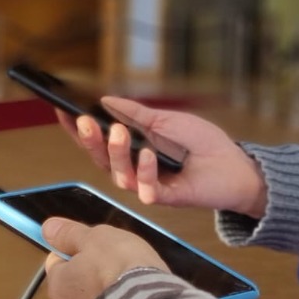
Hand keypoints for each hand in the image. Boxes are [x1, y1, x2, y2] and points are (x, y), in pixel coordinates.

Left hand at [41, 217, 165, 298]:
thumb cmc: (118, 265)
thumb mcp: (94, 238)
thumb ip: (69, 234)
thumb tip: (47, 229)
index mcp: (58, 287)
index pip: (56, 264)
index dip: (74, 251)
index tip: (94, 247)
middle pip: (77, 287)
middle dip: (93, 275)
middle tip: (117, 263)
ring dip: (111, 295)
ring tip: (134, 282)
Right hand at [56, 97, 267, 215]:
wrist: (235, 166)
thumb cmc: (204, 142)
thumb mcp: (167, 119)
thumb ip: (137, 113)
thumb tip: (106, 100)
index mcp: (132, 148)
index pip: (98, 141)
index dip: (79, 130)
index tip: (63, 113)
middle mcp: (134, 167)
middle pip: (101, 159)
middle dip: (90, 141)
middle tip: (85, 123)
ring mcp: (146, 184)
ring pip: (118, 174)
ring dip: (116, 153)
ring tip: (119, 132)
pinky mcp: (163, 198)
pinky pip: (144, 189)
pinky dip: (145, 171)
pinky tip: (149, 154)